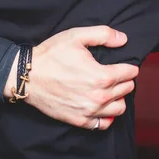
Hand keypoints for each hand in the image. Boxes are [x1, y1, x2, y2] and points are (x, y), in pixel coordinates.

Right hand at [5, 26, 138, 130]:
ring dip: (118, 97)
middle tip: (114, 74)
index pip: (130, 73)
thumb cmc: (51, 55)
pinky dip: (106, 116)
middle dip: (124, 80)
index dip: (128, 66)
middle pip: (127, 89)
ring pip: (119, 108)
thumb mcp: (76, 36)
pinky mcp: (79, 120)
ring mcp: (89, 111)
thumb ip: (103, 34)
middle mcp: (99, 97)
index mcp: (102, 76)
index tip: (123, 64)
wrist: (28, 77)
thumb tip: (123, 39)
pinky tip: (100, 106)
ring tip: (109, 90)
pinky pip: (103, 124)